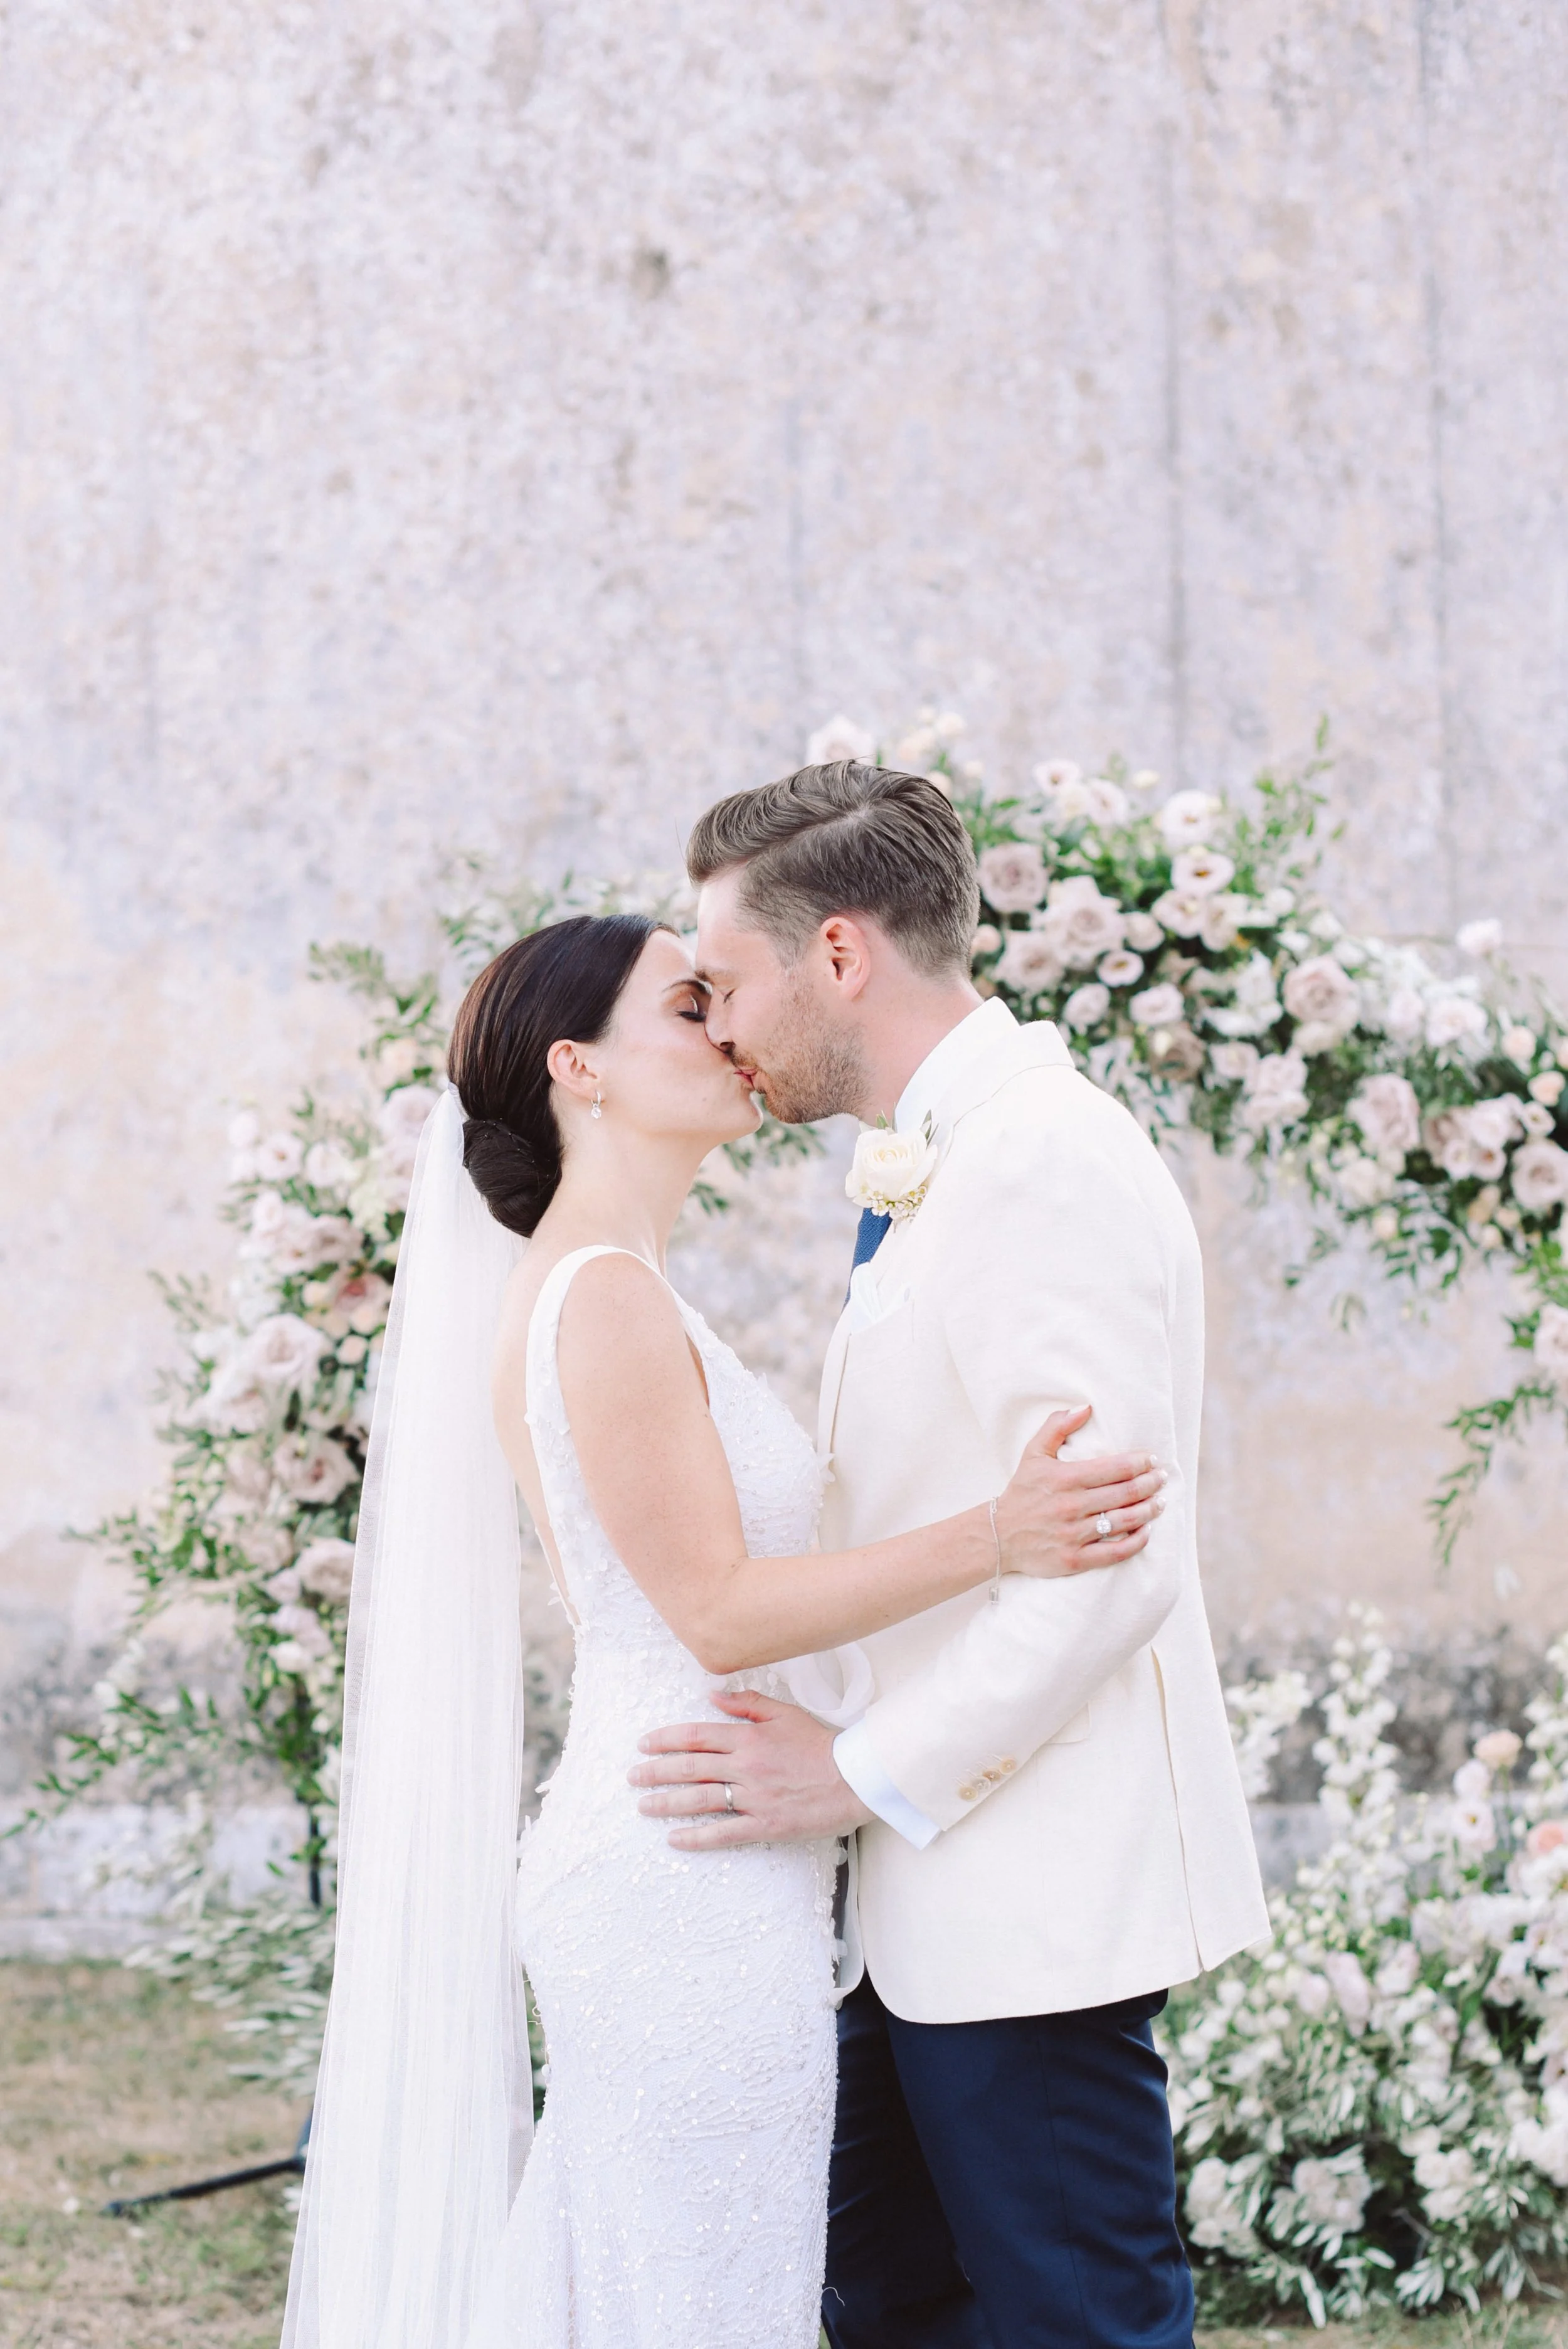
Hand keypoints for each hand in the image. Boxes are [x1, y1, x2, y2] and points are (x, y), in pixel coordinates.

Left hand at [628, 1689, 874, 1849]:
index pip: (697, 1736)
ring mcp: (754, 1798)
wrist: (856, 1778)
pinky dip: (697, 1837)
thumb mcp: (786, 1713)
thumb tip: (713, 1696)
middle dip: (656, 1772)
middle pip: (690, 1768)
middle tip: (632, 1777)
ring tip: (643, 1806)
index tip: (644, 1745)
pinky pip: (724, 1833)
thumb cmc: (822, 1745)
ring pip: (700, 1800)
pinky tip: (675, 1839)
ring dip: (667, 1803)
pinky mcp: (765, 1825)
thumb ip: (748, 1704)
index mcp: (749, 1737)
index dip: (666, 1740)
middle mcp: (746, 1766)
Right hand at [995, 1404, 1165, 1578]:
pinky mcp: (1075, 1559)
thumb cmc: (1022, 1492)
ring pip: (1125, 1521)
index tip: (1152, 1459)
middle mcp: (1071, 1506)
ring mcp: (1074, 1534)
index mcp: (1065, 1478)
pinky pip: (1115, 1552)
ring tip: (1160, 1502)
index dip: (1140, 1462)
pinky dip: (1136, 1541)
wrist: (997, 1535)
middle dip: (1151, 1483)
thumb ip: (1057, 1427)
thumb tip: (1085, 1408)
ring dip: (1149, 1510)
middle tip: (1162, 1478)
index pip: (1115, 1467)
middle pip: (1126, 1493)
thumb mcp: (1033, 1453)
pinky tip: (1146, 1531)